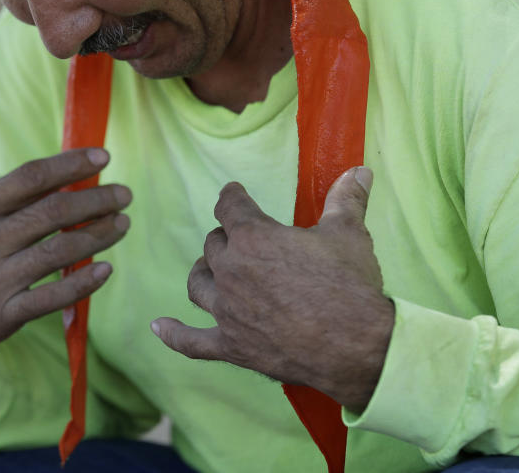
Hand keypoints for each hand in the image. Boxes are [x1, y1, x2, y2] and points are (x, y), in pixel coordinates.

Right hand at [0, 148, 130, 397]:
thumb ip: (1, 203)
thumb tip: (59, 179)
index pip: (30, 177)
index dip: (70, 164)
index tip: (101, 158)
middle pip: (53, 212)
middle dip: (96, 201)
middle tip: (124, 195)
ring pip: (60, 251)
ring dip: (99, 235)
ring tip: (121, 225)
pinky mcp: (2, 316)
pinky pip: (53, 298)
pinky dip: (84, 283)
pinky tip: (105, 270)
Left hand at [151, 167, 393, 411]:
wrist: (356, 345)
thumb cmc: (350, 284)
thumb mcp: (348, 234)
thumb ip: (347, 199)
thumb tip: (359, 171)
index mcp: (253, 237)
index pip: (229, 207)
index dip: (232, 197)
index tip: (233, 194)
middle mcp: (231, 271)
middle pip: (213, 246)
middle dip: (226, 239)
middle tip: (240, 240)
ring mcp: (227, 311)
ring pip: (198, 284)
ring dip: (201, 273)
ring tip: (206, 270)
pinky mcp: (231, 346)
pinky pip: (191, 342)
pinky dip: (173, 334)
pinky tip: (158, 327)